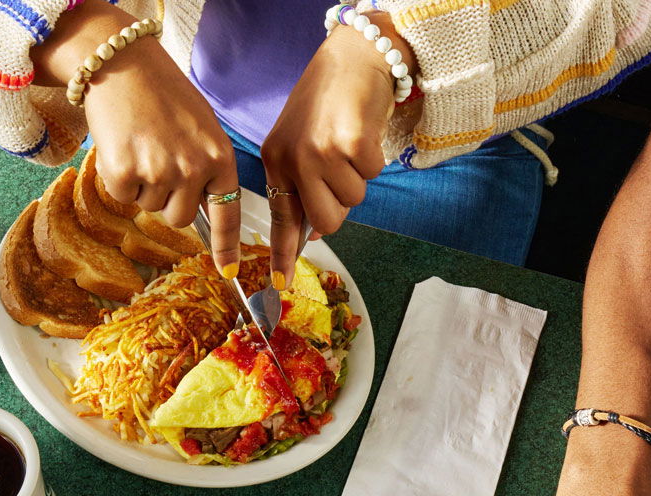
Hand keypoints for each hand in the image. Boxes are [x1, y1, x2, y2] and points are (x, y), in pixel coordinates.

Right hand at [31, 0, 239, 276]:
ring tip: (142, 145)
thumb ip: (206, 166)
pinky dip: (118, 178)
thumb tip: (203, 206)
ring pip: (150, 207)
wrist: (123, 64)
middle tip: (158, 160)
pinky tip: (122, 146)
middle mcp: (194, 168)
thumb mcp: (201, 128)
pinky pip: (123, 197)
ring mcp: (160, 171)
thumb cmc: (162, 93)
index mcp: (219, 157)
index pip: (228, 213)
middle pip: (180, 217)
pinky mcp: (125, 172)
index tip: (227, 272)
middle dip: (167, 199)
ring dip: (142, 185)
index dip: (226, 247)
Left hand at [260, 11, 413, 288]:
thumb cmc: (328, 99)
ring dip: (359, 177)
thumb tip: (314, 231)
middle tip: (342, 172)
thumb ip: (302, 184)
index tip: (279, 285)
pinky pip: (373, 175)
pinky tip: (363, 132)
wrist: (353, 55)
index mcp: (275, 160)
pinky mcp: (351, 144)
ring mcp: (321, 152)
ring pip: (353, 200)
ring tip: (349, 143)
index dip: (282, 255)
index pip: (280, 218)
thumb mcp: (300, 139)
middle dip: (340, 206)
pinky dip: (375, 158)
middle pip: (325, 220)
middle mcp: (293, 159)